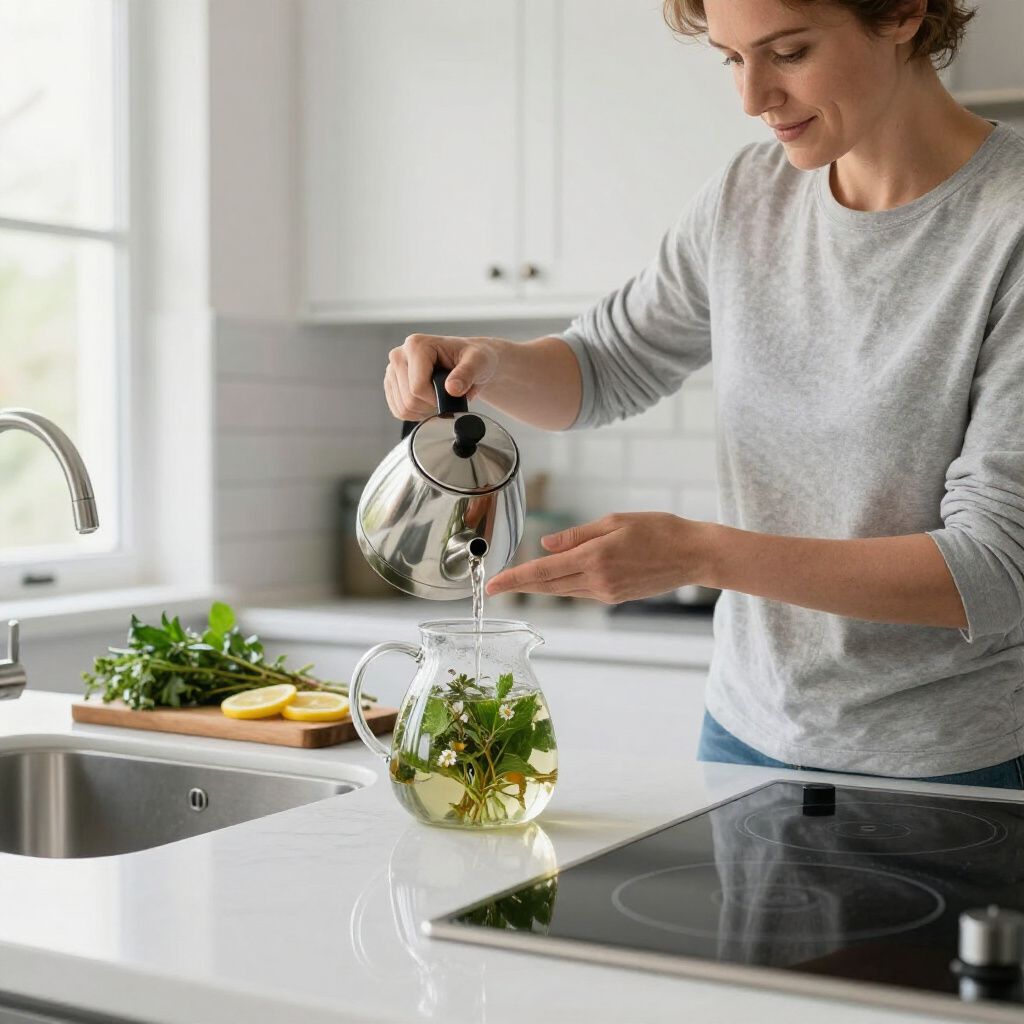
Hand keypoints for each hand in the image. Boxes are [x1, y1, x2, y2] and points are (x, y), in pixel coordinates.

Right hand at [384, 333, 504, 420]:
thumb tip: (452, 388)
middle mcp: (400, 355)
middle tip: (447, 397)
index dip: (436, 399)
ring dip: (424, 411)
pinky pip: (398, 410)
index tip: (452, 394)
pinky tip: (429, 402)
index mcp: (416, 345)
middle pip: (408, 400)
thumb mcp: (478, 362)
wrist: (471, 362)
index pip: (417, 387)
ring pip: (402, 408)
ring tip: (439, 398)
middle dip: (431, 405)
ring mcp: (393, 370)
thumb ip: (466, 374)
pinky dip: (416, 413)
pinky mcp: (392, 383)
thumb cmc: (474, 358)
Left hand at [485, 512, 719, 602]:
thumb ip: (577, 535)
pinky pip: (581, 591)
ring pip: (563, 590)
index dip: (515, 578)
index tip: (493, 585)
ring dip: (540, 586)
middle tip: (496, 586)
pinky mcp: (615, 597)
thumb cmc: (659, 530)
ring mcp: (607, 593)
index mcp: (595, 558)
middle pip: (547, 587)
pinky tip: (556, 577)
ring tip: (519, 579)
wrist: (694, 555)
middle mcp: (598, 580)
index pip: (543, 572)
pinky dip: (564, 584)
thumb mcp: (615, 521)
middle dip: (520, 586)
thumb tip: (546, 545)